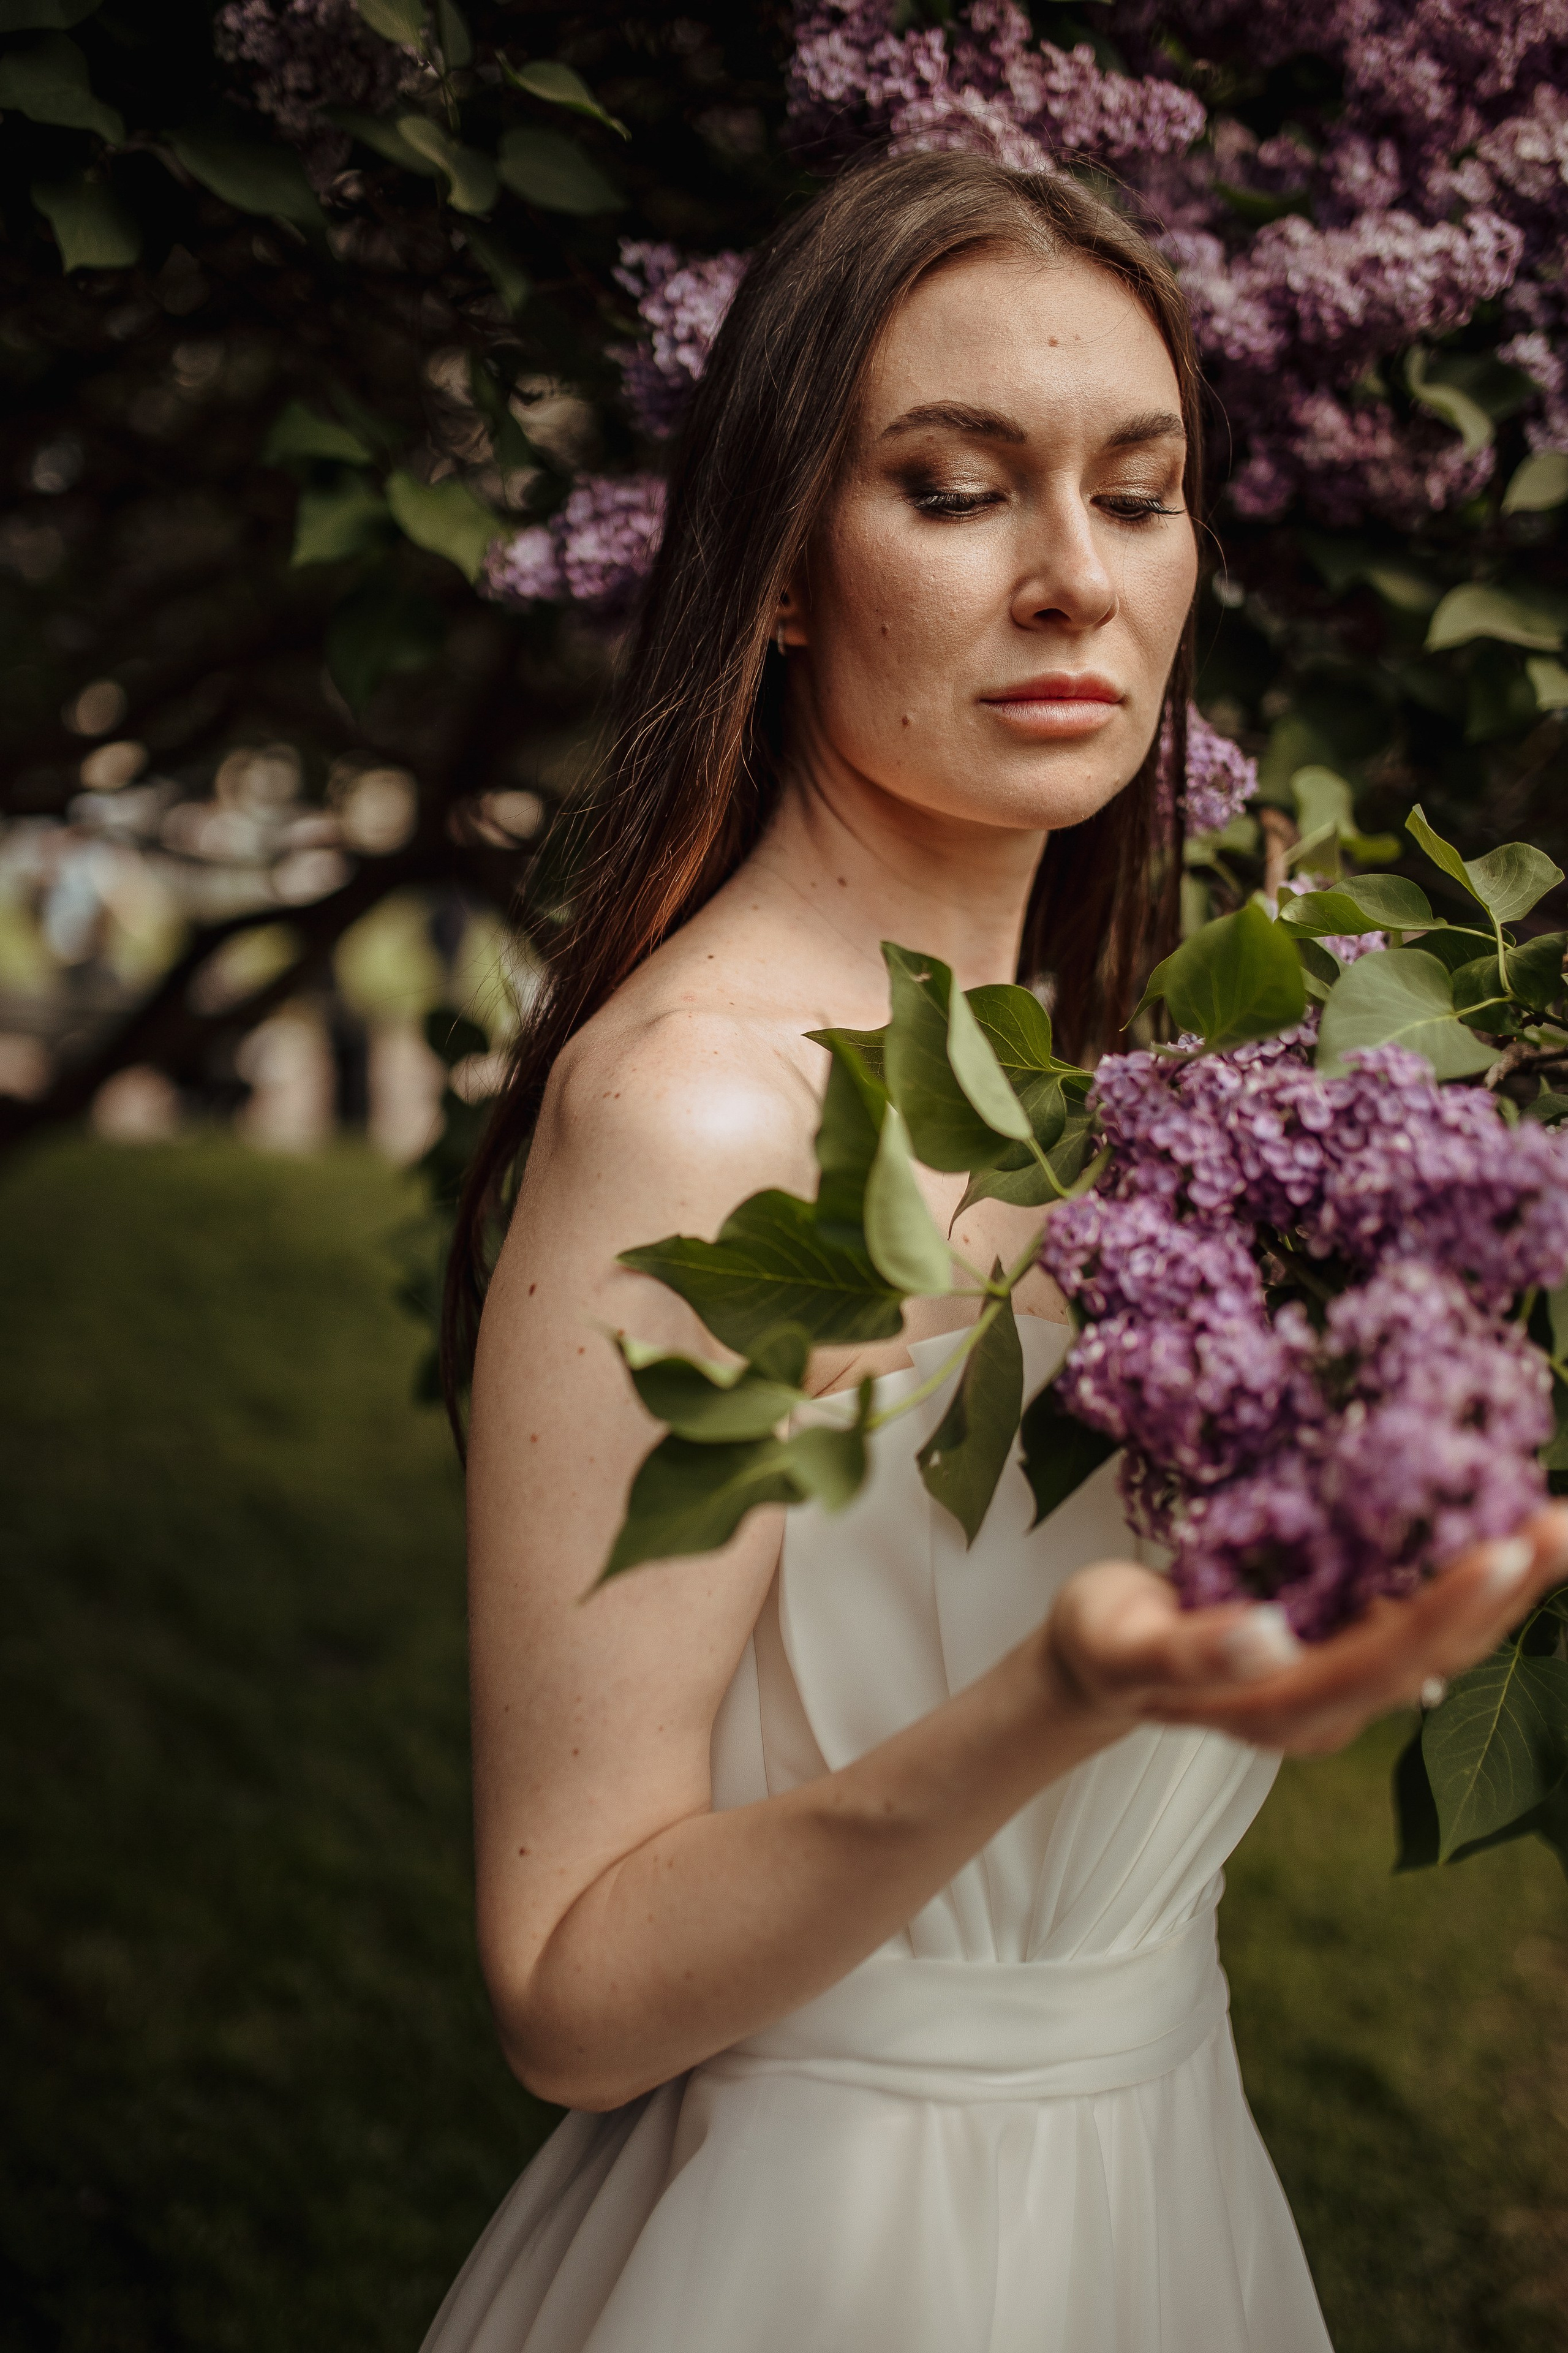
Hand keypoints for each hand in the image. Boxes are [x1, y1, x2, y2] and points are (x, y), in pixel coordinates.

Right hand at [1046, 1506, 1567, 1755]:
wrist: (1099, 1661)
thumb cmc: (1104, 1644)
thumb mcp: (1125, 1645)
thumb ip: (1194, 1654)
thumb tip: (1269, 1637)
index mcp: (1281, 1710)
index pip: (1383, 1661)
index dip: (1446, 1610)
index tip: (1504, 1552)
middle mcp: (1331, 1703)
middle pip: (1436, 1653)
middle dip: (1506, 1590)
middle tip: (1564, 1524)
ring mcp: (1342, 1675)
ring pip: (1443, 1636)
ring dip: (1505, 1580)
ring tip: (1561, 1522)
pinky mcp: (1343, 1640)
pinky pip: (1420, 1609)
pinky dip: (1465, 1571)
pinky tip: (1502, 1530)